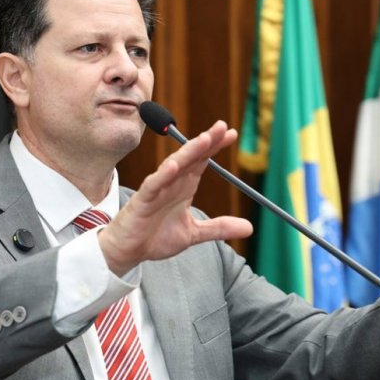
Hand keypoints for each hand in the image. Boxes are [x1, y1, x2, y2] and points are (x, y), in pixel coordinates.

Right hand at [98, 120, 252, 274]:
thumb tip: (249, 228)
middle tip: (223, 127)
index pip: (202, 160)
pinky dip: (163, 175)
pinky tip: (174, 166)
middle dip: (207, 141)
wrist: (130, 252)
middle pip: (191, 157)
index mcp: (184, 187)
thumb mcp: (194, 233)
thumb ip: (219, 228)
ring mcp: (157, 189)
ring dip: (189, 152)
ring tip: (205, 139)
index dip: (215, 146)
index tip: (232, 134)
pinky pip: (154, 184)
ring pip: (174, 166)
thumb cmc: (155, 237)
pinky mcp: (143, 200)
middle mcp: (172, 183)